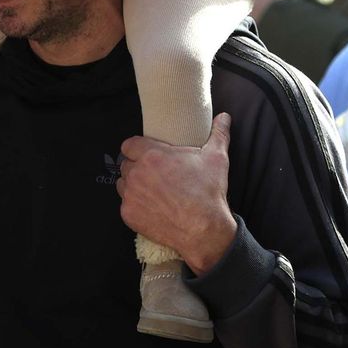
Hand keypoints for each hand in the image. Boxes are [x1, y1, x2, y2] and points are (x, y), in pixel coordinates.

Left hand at [116, 114, 236, 274]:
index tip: (144, 153)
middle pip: (126, 164)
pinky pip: (125, 204)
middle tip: (153, 174)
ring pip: (123, 184)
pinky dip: (135, 205)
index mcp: (152, 155)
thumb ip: (218, 133)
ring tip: (151, 190)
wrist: (203, 230)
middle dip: (137, 167)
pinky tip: (151, 207)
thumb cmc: (208, 192)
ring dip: (132, 185)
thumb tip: (224, 117)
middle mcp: (137, 173)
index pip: (128, 145)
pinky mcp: (128, 214)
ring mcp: (131, 195)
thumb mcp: (216, 158)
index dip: (136, 148)